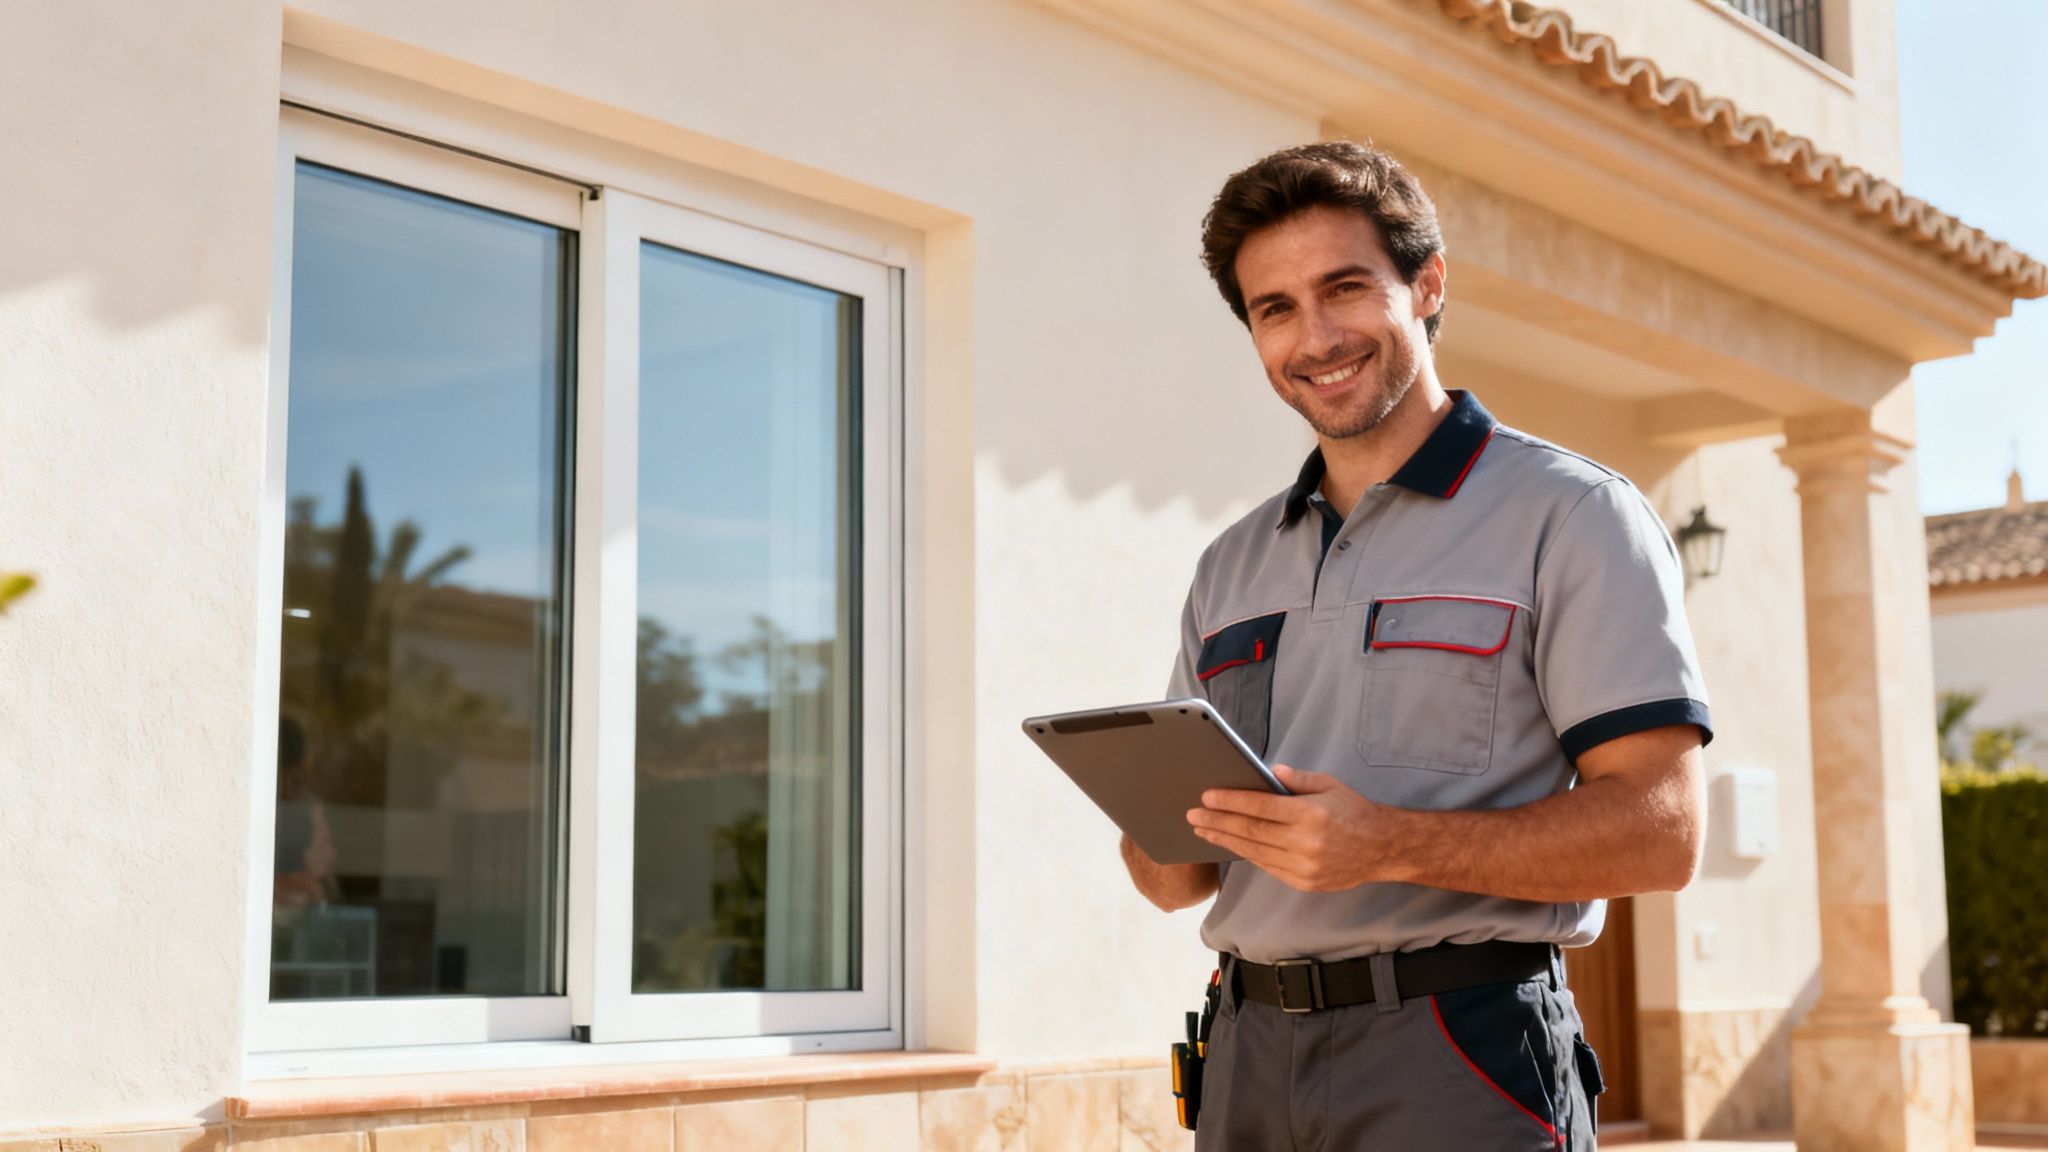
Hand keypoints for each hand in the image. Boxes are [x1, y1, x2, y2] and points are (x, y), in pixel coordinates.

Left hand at [1186, 764, 1392, 891]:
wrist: (1381, 848)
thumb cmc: (1353, 811)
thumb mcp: (1328, 784)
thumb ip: (1296, 779)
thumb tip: (1268, 771)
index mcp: (1309, 814)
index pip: (1259, 806)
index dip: (1230, 801)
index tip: (1207, 797)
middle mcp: (1305, 842)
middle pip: (1250, 831)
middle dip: (1217, 822)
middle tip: (1193, 815)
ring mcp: (1303, 866)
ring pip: (1254, 852)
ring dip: (1225, 841)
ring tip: (1204, 831)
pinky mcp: (1303, 882)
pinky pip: (1267, 866)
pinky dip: (1247, 855)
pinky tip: (1232, 845)